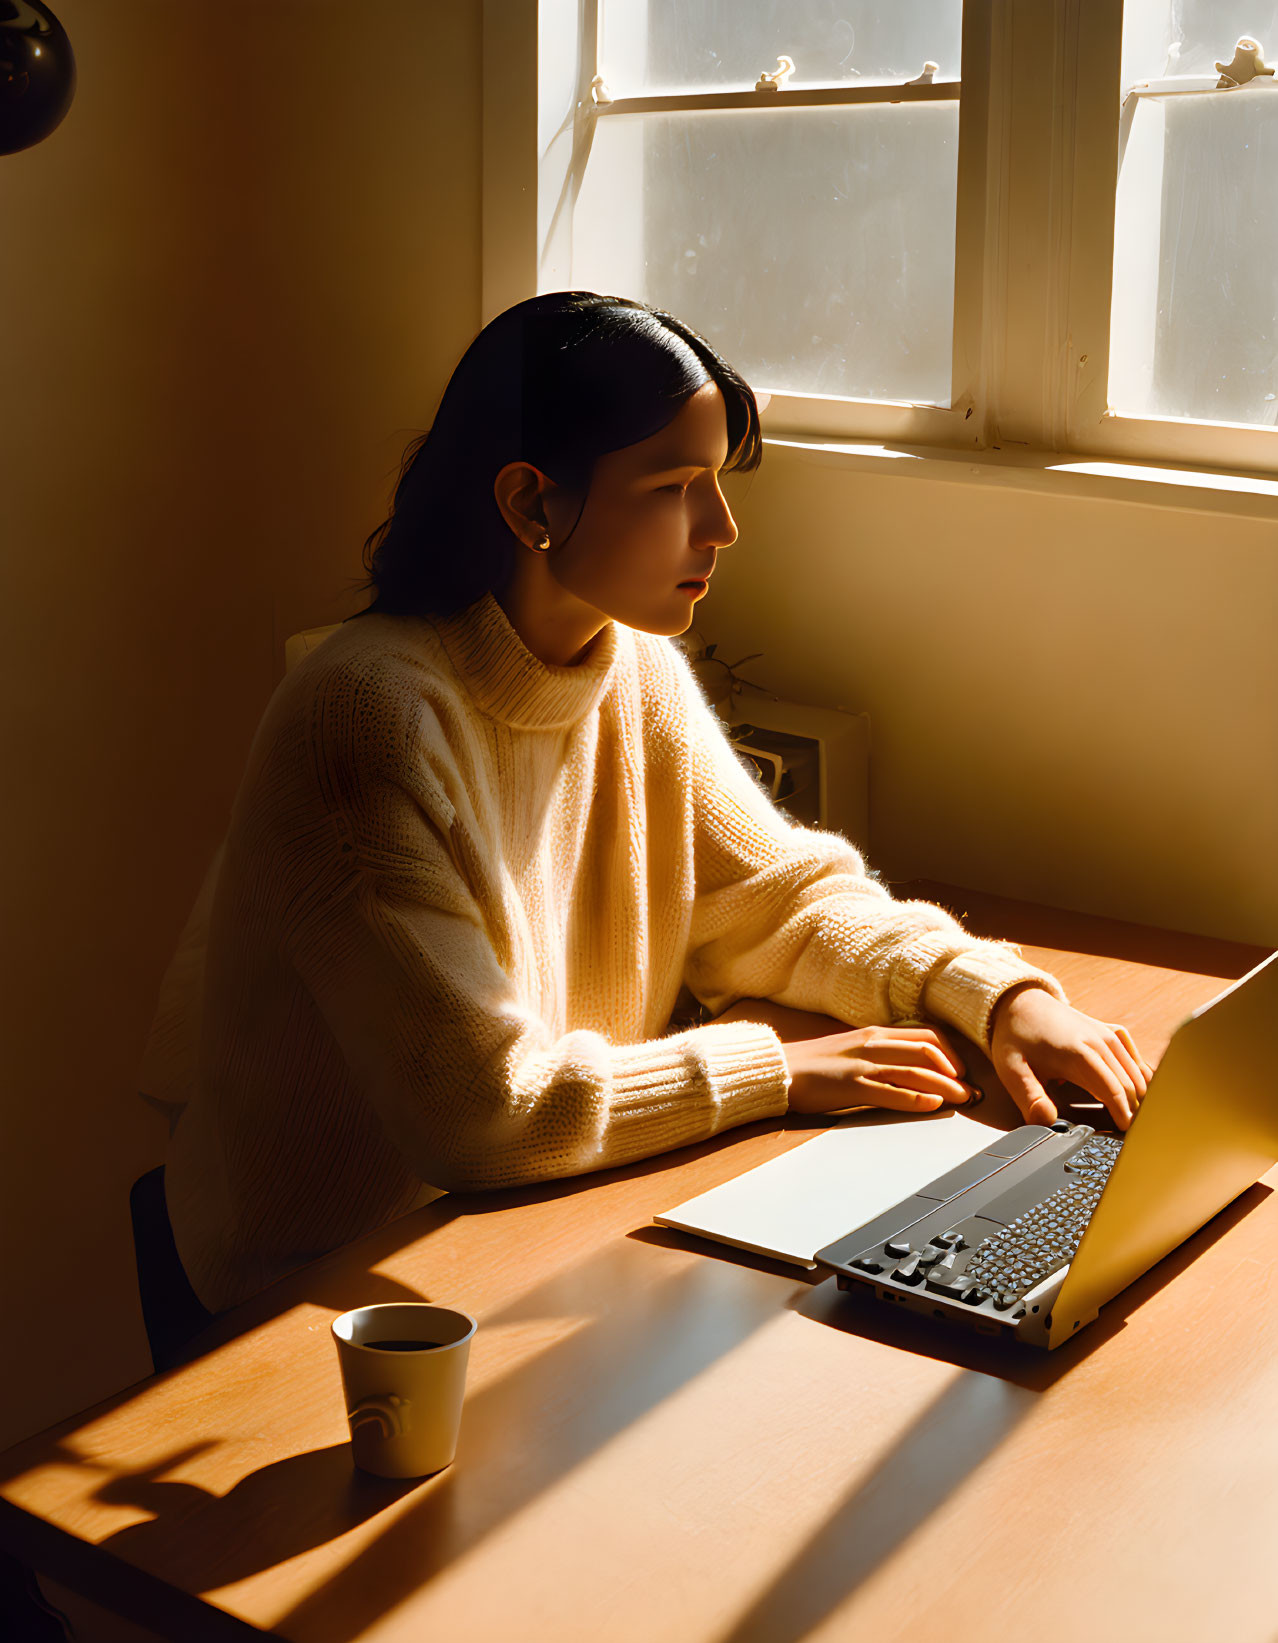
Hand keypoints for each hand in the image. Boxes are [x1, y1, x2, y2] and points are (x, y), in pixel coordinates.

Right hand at [781, 1023, 981, 1115]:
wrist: (779, 1070)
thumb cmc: (813, 1064)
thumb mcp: (852, 1049)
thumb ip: (879, 1053)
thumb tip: (908, 1066)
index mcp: (874, 1033)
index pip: (926, 1034)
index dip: (951, 1052)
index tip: (963, 1070)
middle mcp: (872, 1043)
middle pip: (928, 1051)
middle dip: (956, 1072)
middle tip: (972, 1091)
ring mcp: (862, 1064)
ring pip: (915, 1070)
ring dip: (945, 1086)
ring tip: (963, 1099)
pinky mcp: (851, 1086)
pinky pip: (890, 1090)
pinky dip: (916, 1098)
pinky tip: (932, 1105)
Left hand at [989, 985, 1156, 1130]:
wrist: (1021, 1003)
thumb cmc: (1016, 1038)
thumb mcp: (1012, 1069)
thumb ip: (1029, 1098)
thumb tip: (1046, 1121)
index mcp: (1079, 1053)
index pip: (1114, 1091)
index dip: (1123, 1116)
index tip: (1126, 1136)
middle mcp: (1101, 1041)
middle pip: (1131, 1085)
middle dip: (1133, 1111)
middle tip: (1130, 1136)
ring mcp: (1110, 1035)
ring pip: (1139, 1073)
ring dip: (1139, 1096)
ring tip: (1133, 1120)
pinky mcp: (1113, 1032)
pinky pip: (1137, 1060)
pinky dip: (1140, 1078)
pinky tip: (1134, 1094)